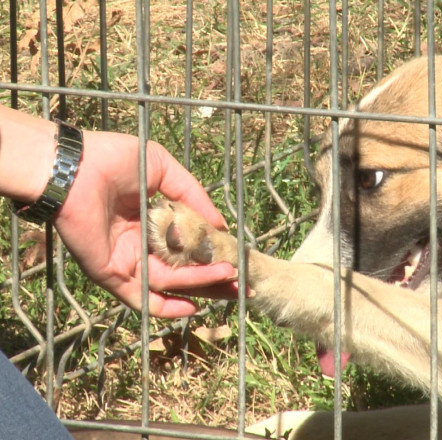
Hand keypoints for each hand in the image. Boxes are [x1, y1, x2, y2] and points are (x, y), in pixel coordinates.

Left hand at [54, 130, 237, 317]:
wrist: (74, 168)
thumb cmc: (114, 160)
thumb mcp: (164, 169)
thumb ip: (193, 196)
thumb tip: (220, 225)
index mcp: (155, 222)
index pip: (190, 247)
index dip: (215, 255)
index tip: (240, 260)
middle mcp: (144, 246)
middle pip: (185, 271)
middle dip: (215, 280)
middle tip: (243, 286)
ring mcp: (129, 262)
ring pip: (171, 284)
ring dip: (201, 285)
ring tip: (229, 280)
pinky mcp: (113, 274)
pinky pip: (143, 299)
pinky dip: (167, 307)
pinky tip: (193, 306)